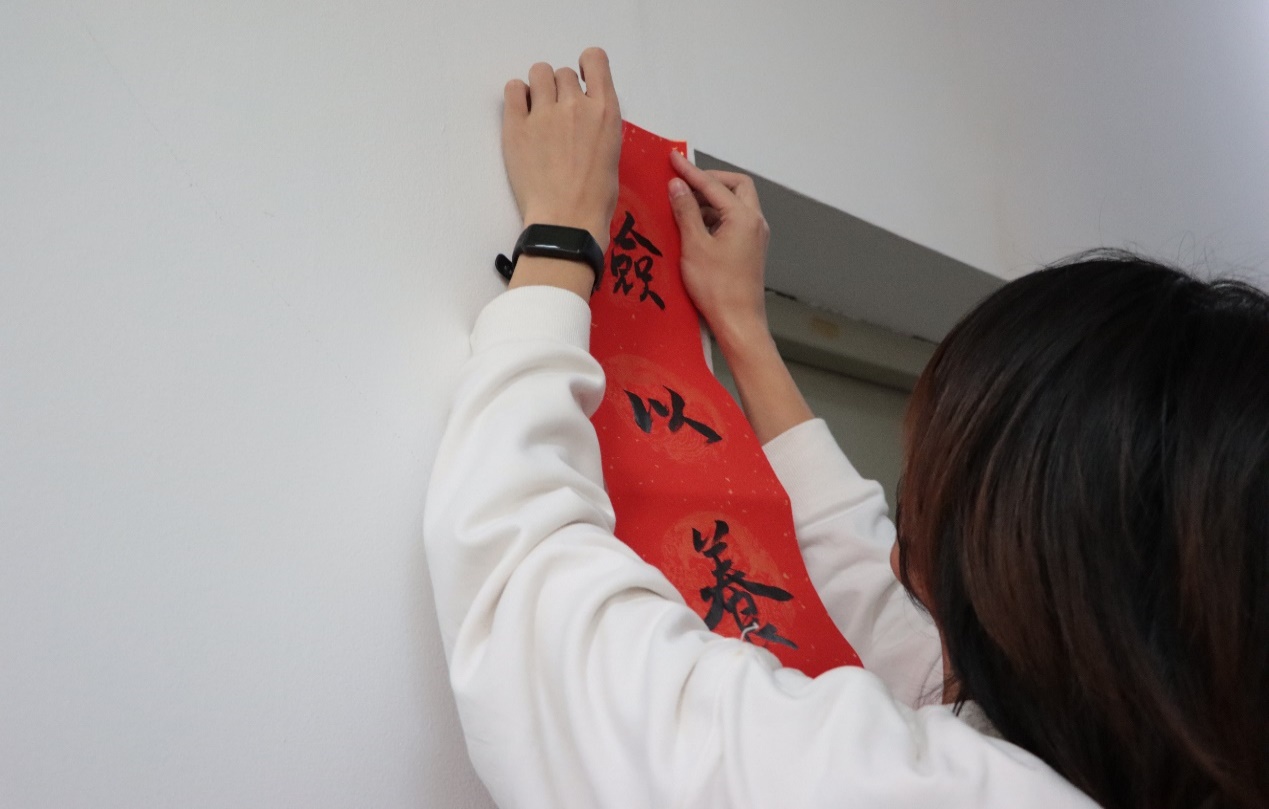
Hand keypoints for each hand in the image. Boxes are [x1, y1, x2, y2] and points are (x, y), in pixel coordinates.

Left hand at [502, 48, 621, 251]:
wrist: (566, 221)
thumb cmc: (595, 199)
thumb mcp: (612, 153)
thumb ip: (598, 125)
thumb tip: (584, 119)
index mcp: (605, 111)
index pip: (595, 59)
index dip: (586, 65)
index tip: (581, 80)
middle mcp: (575, 105)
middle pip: (563, 73)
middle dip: (560, 90)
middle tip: (557, 116)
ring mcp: (544, 114)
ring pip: (538, 73)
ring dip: (538, 88)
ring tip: (538, 112)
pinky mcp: (516, 126)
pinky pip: (513, 90)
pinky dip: (517, 96)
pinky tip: (521, 114)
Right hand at [667, 150, 770, 346]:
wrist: (738, 321)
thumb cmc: (717, 288)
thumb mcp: (695, 246)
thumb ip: (686, 211)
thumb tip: (677, 186)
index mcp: (743, 217)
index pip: (714, 185)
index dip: (691, 172)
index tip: (674, 160)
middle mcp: (755, 222)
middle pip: (736, 186)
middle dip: (710, 181)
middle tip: (685, 182)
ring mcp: (755, 236)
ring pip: (736, 203)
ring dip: (712, 199)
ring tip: (685, 205)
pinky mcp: (750, 248)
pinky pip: (735, 221)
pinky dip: (716, 216)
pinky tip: (696, 226)